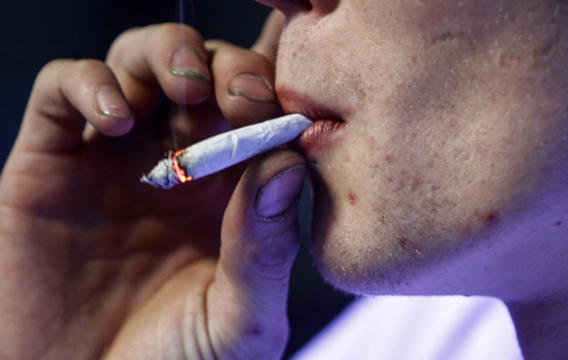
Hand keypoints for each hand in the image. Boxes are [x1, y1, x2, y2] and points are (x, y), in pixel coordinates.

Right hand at [0, 11, 300, 359]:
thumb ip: (265, 251)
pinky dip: (88, 84)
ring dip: (166, 54)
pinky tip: (116, 119)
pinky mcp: (51, 162)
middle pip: (207, 72)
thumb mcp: (238, 324)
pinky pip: (60, 91)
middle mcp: (178, 163)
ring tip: (184, 88)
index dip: (279, 83)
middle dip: (229, 67)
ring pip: (139, 61)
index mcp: (233, 191)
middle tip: (241, 97)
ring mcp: (115, 157)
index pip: (263, 109)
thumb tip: (287, 165)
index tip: (289, 98)